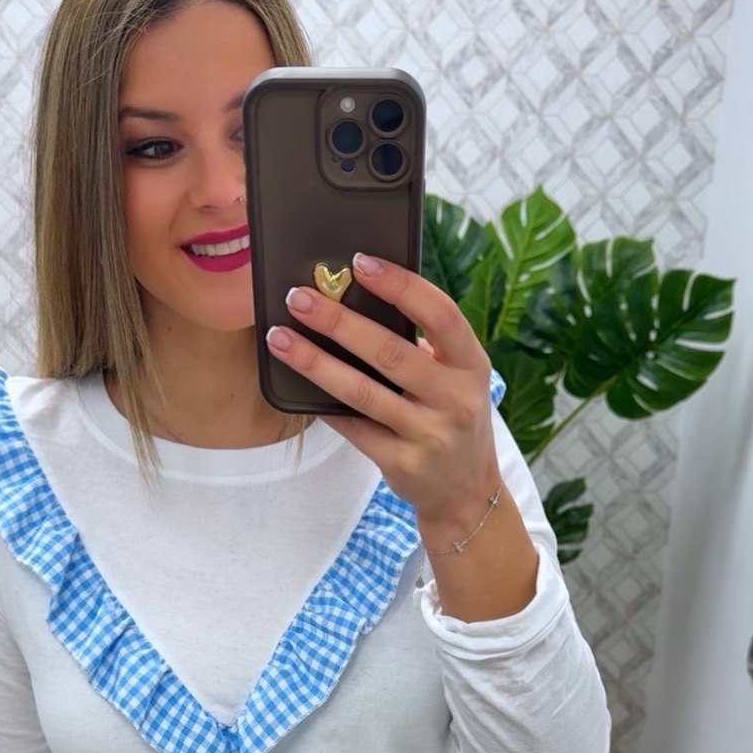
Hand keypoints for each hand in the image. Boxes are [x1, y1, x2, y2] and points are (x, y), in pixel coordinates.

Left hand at [266, 253, 501, 527]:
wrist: (467, 491)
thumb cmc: (451, 417)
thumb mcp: (457, 378)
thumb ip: (423, 345)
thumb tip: (357, 299)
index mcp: (471, 364)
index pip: (440, 313)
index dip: (400, 285)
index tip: (360, 262)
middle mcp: (455, 399)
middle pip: (390, 351)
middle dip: (338, 321)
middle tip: (299, 298)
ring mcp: (429, 434)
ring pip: (362, 392)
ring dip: (315, 362)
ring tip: (281, 338)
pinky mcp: (402, 462)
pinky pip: (353, 427)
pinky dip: (324, 404)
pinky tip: (297, 384)